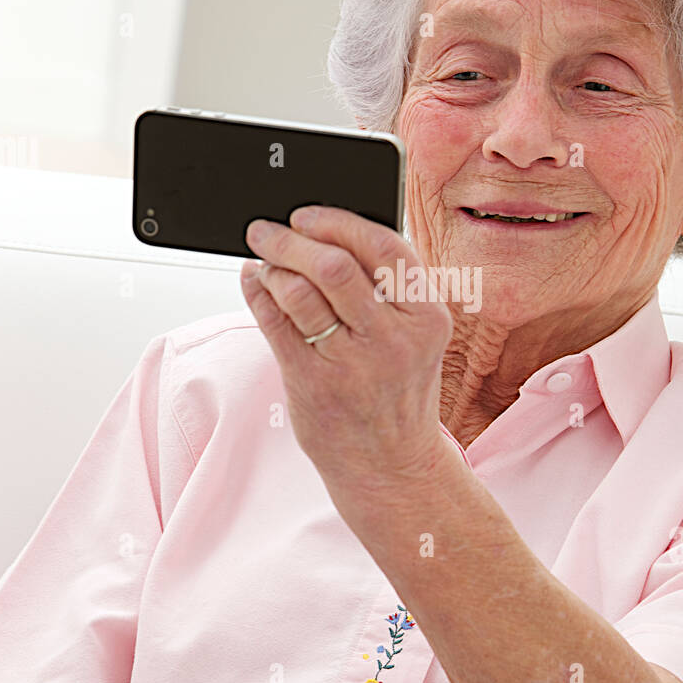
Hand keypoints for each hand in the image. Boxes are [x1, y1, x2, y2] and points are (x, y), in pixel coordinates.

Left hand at [240, 207, 452, 491]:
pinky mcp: (314, 384)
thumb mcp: (414, 337)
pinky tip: (255, 284)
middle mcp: (394, 339)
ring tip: (263, 262)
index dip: (337, 222)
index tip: (307, 217)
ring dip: (272, 267)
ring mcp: (353, 364)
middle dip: (290, 240)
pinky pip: (275, 323)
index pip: (383, 247)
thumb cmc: (396, 391)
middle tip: (266, 231)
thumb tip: (325, 233)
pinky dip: (258, 294)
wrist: (390, 465)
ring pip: (299, 292)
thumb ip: (384, 288)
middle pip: (334, 265)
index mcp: (427, 317)